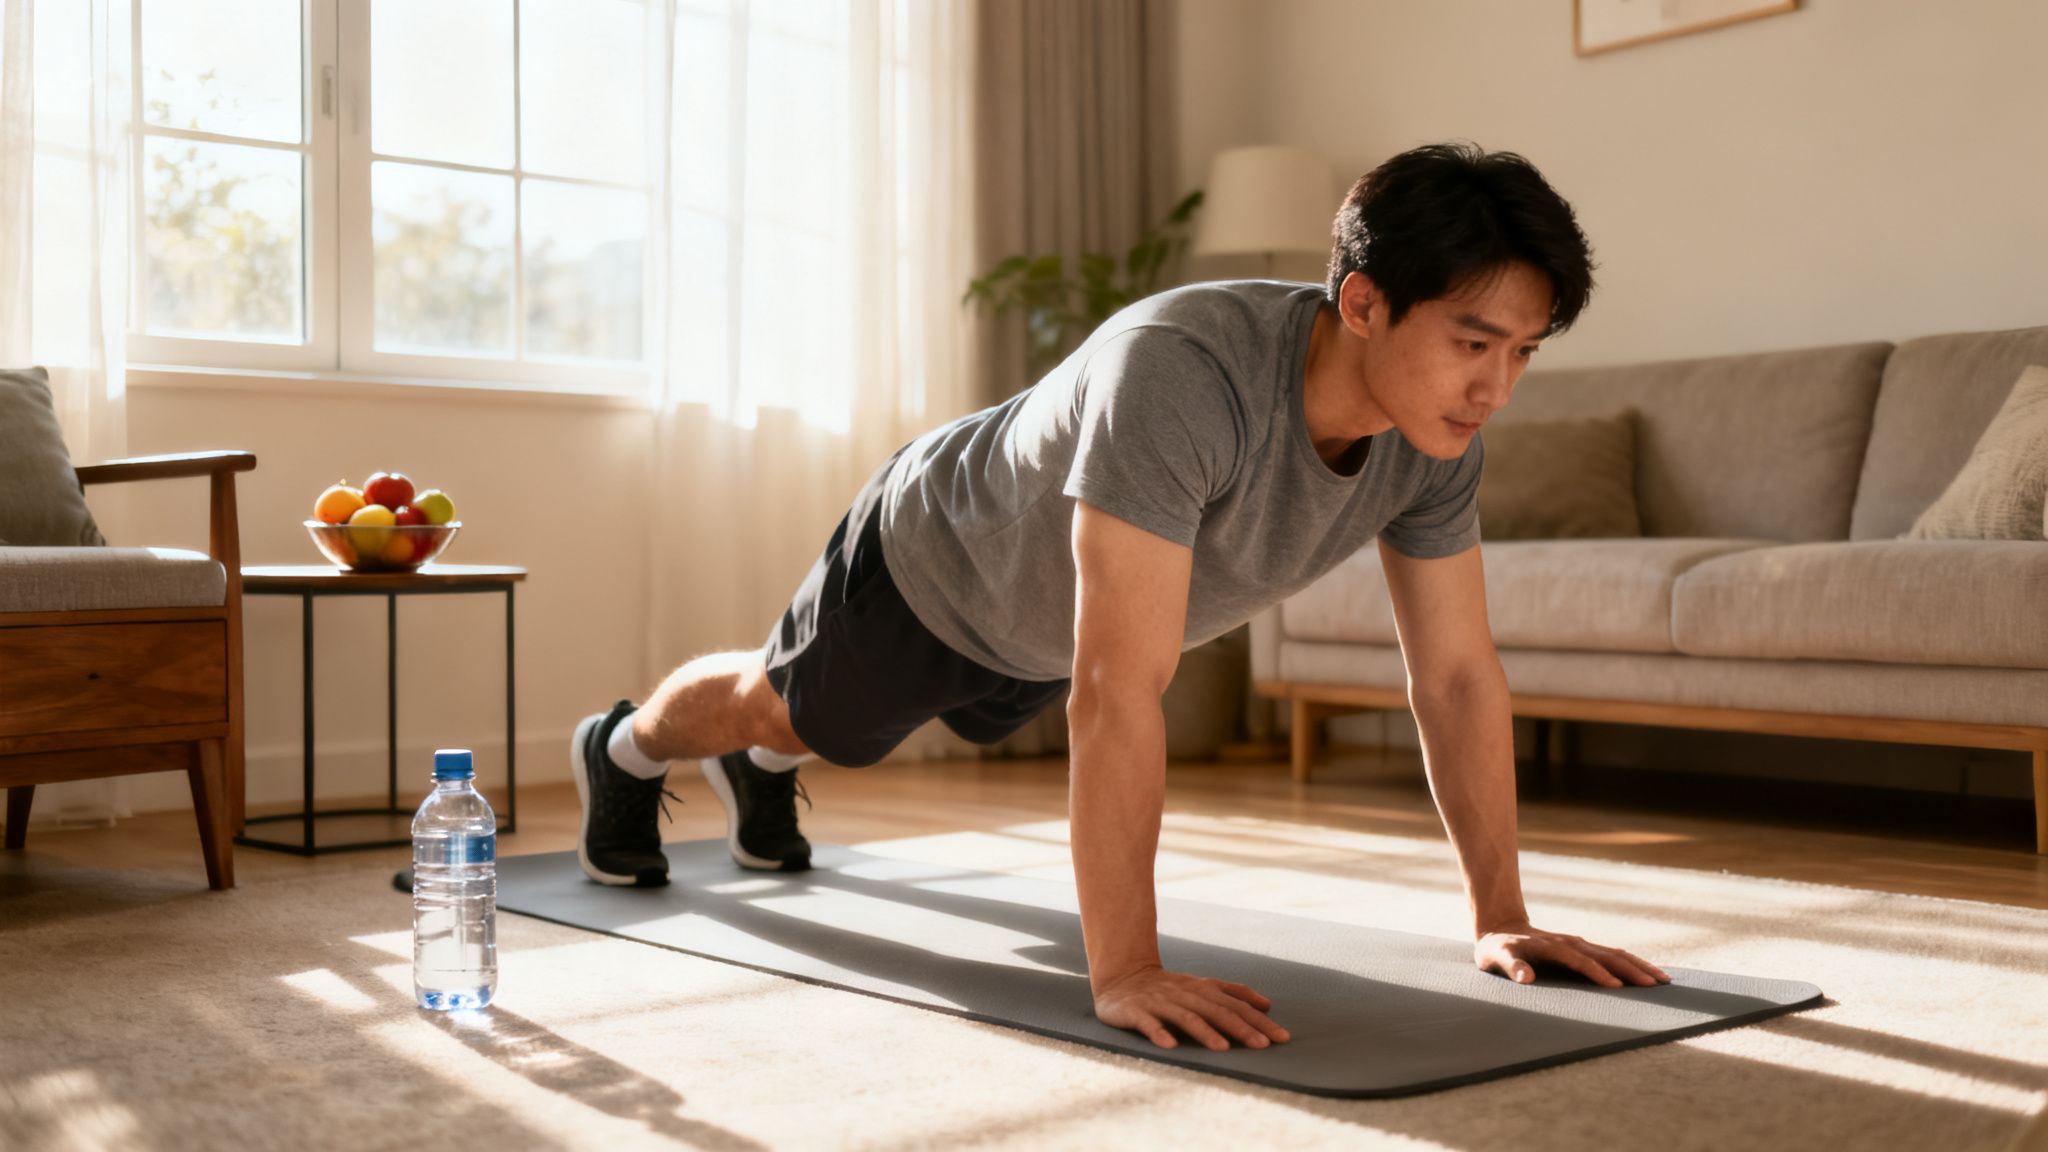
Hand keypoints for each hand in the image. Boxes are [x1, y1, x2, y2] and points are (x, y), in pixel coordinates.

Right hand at [1093, 966, 1291, 1050]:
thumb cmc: (1168, 988)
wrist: (1121, 977)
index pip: (1236, 1005)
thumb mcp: (1202, 986)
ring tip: (1222, 1048)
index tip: (1281, 1038)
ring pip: (1186, 1017)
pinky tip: (1171, 1046)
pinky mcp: (1136, 1011)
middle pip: (1216, 1011)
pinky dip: (1160, 1033)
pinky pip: (1148, 1023)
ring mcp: (1160, 1002)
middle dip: (1241, 1028)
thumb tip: (1267, 1005)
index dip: (1259, 1021)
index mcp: (1202, 989)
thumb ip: (1233, 993)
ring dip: (1205, 1032)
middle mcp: (1184, 994)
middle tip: (1262, 1045)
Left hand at [1476, 922, 1670, 987]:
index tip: (1617, 988)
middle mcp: (1571, 943)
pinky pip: (1612, 955)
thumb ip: (1512, 967)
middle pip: (1607, 955)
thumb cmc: (1497, 949)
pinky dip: (1632, 963)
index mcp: (1552, 946)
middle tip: (1658, 984)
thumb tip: (1527, 979)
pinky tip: (1648, 973)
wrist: (1501, 928)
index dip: (1597, 973)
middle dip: (1632, 969)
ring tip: (1664, 979)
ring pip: (1615, 953)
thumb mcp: (1496, 957)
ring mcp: (1579, 944)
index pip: (1579, 961)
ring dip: (1639, 965)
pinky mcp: (1584, 949)